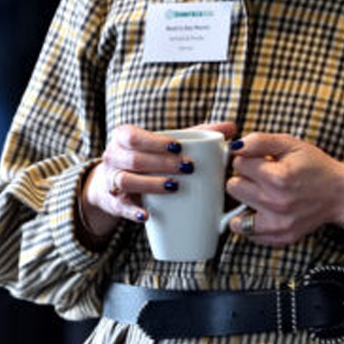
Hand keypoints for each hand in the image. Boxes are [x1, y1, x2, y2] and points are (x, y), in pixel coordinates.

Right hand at [78, 122, 234, 245]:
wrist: (112, 182)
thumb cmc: (147, 157)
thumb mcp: (165, 144)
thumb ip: (198, 134)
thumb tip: (232, 128)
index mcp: (123, 137)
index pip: (134, 137)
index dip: (155, 142)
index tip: (178, 147)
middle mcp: (113, 157)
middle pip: (134, 160)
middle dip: (161, 164)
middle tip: (188, 168)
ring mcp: (111, 181)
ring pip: (126, 181)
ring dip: (151, 184)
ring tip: (174, 187)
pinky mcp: (113, 203)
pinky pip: (121, 208)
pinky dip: (134, 212)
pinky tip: (147, 216)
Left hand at [224, 132, 343, 246]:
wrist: (341, 194)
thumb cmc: (315, 167)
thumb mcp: (291, 144)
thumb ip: (260, 141)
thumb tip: (235, 147)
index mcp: (278, 177)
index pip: (238, 163)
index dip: (248, 159)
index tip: (261, 162)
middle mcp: (276, 203)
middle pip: (233, 187)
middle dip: (244, 179)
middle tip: (262, 178)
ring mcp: (278, 224)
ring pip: (235, 212)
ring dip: (246, 203)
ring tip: (262, 195)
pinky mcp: (280, 237)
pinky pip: (247, 233)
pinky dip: (250, 223)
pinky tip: (263, 211)